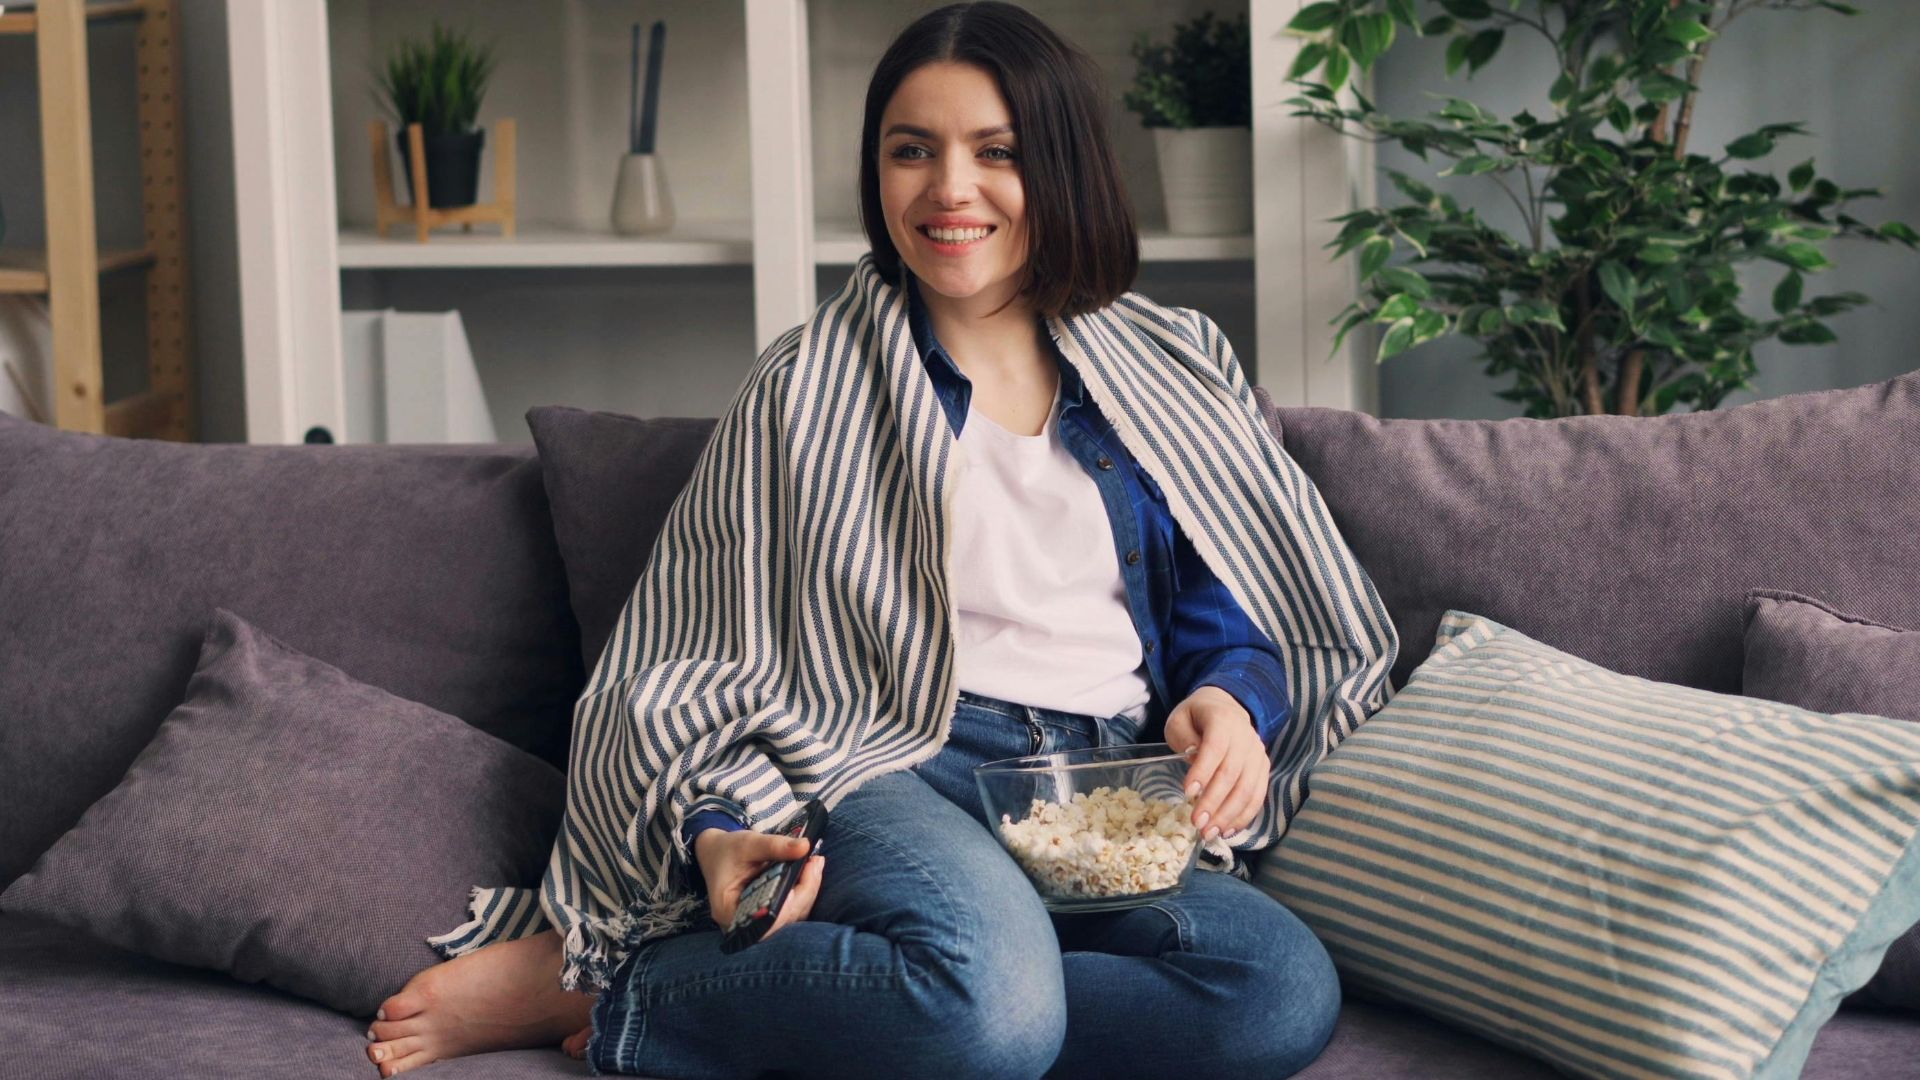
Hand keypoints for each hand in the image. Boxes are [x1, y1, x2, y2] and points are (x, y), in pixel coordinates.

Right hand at [695, 828, 824, 937]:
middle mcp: (741, 924)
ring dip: (808, 891)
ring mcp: (756, 922)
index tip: (805, 875)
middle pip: (783, 919)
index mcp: (728, 911)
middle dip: (805, 891)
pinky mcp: (767, 916)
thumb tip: (805, 847)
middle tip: (816, 862)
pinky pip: (790, 911)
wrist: (717, 852)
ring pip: (790, 917)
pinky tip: (810, 872)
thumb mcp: (747, 843)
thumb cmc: (727, 849)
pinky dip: (803, 892)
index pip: (766, 919)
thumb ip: (774, 846)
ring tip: (815, 864)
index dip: (790, 902)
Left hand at [1163, 686, 1268, 841]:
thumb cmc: (1197, 718)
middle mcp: (1246, 737)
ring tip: (1209, 833)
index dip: (1202, 771)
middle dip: (1214, 802)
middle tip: (1196, 824)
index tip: (1187, 793)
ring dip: (1229, 815)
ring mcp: (1258, 754)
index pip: (1215, 748)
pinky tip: (1227, 830)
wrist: (1227, 707)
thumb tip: (1194, 761)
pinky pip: (1258, 796)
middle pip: (1232, 773)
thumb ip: (1184, 738)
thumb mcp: (1179, 720)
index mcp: (1223, 720)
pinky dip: (1244, 816)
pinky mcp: (1263, 769)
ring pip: (1248, 789)